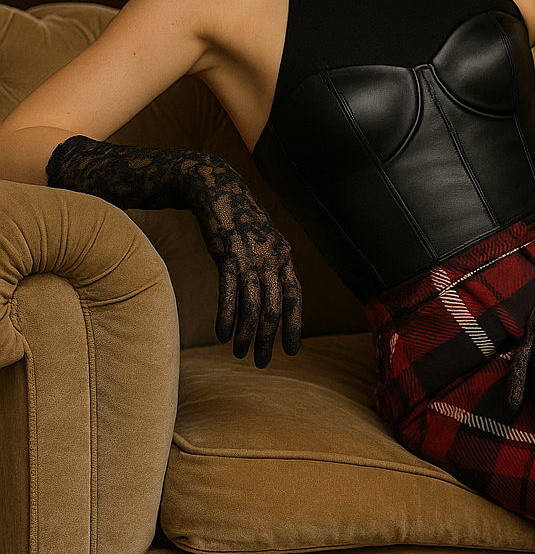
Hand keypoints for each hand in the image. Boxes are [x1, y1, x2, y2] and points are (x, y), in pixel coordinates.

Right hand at [187, 170, 302, 369]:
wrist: (218, 191)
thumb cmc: (241, 220)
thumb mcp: (265, 242)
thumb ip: (272, 267)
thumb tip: (275, 296)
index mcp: (285, 257)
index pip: (296, 299)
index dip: (295, 326)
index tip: (292, 351)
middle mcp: (272, 260)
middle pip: (275, 309)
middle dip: (269, 340)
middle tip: (262, 363)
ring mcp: (251, 258)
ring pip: (253, 307)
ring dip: (247, 335)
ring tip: (240, 354)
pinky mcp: (228, 257)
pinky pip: (229, 294)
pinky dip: (226, 318)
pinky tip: (223, 336)